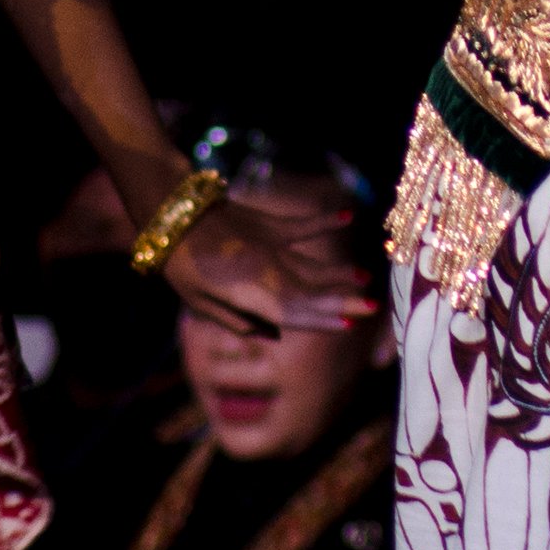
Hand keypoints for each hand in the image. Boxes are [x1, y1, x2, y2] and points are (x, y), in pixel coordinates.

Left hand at [160, 190, 379, 338]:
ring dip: (338, 272)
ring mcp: (273, 244)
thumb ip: (238, 322)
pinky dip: (325, 220)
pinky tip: (349, 216)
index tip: (349, 324)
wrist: (175, 217)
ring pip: (312, 263)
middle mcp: (270, 270)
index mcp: (252, 293)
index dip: (322, 319)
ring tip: (365, 278)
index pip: (295, 312)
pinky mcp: (270, 224)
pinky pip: (303, 225)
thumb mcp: (202, 304)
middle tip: (374, 306)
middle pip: (311, 289)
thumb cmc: (183, 267)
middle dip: (343, 299)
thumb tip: (273, 334)